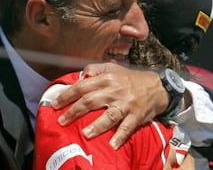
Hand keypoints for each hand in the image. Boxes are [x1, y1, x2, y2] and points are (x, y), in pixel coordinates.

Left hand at [52, 62, 168, 149]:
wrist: (158, 86)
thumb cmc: (131, 79)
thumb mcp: (112, 68)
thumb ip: (95, 69)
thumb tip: (81, 75)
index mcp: (107, 79)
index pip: (82, 87)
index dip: (67, 95)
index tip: (55, 104)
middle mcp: (115, 91)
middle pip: (91, 101)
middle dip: (74, 111)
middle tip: (62, 120)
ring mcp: (126, 104)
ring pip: (109, 115)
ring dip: (97, 125)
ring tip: (85, 134)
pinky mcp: (136, 116)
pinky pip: (128, 127)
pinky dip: (120, 136)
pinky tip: (112, 145)